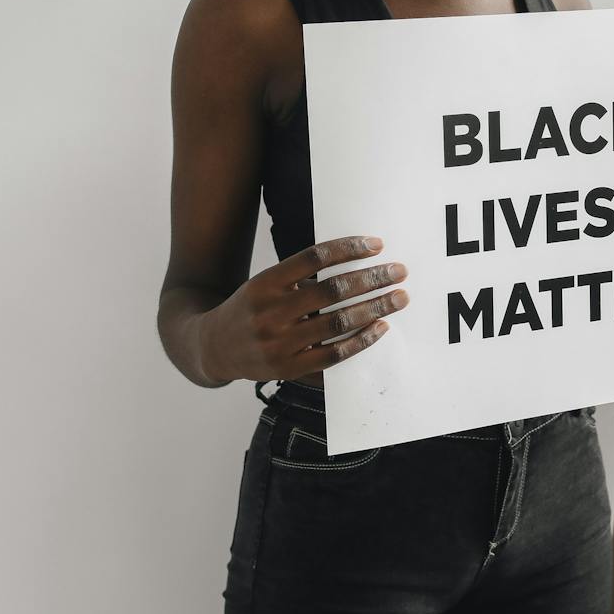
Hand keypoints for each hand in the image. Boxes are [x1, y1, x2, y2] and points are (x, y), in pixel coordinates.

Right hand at [197, 236, 409, 383]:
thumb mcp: (265, 283)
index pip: (314, 257)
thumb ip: (300, 276)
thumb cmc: (250, 309)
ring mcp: (280, 343)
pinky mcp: (289, 368)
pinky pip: (334, 355)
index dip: (348, 248)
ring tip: (399, 298)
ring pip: (338, 322)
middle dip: (372, 279)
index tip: (377, 244)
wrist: (213, 347)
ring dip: (375, 308)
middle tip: (399, 271)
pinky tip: (380, 328)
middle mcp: (271, 312)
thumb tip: (355, 264)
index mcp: (265, 283)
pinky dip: (360, 340)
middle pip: (332, 291)